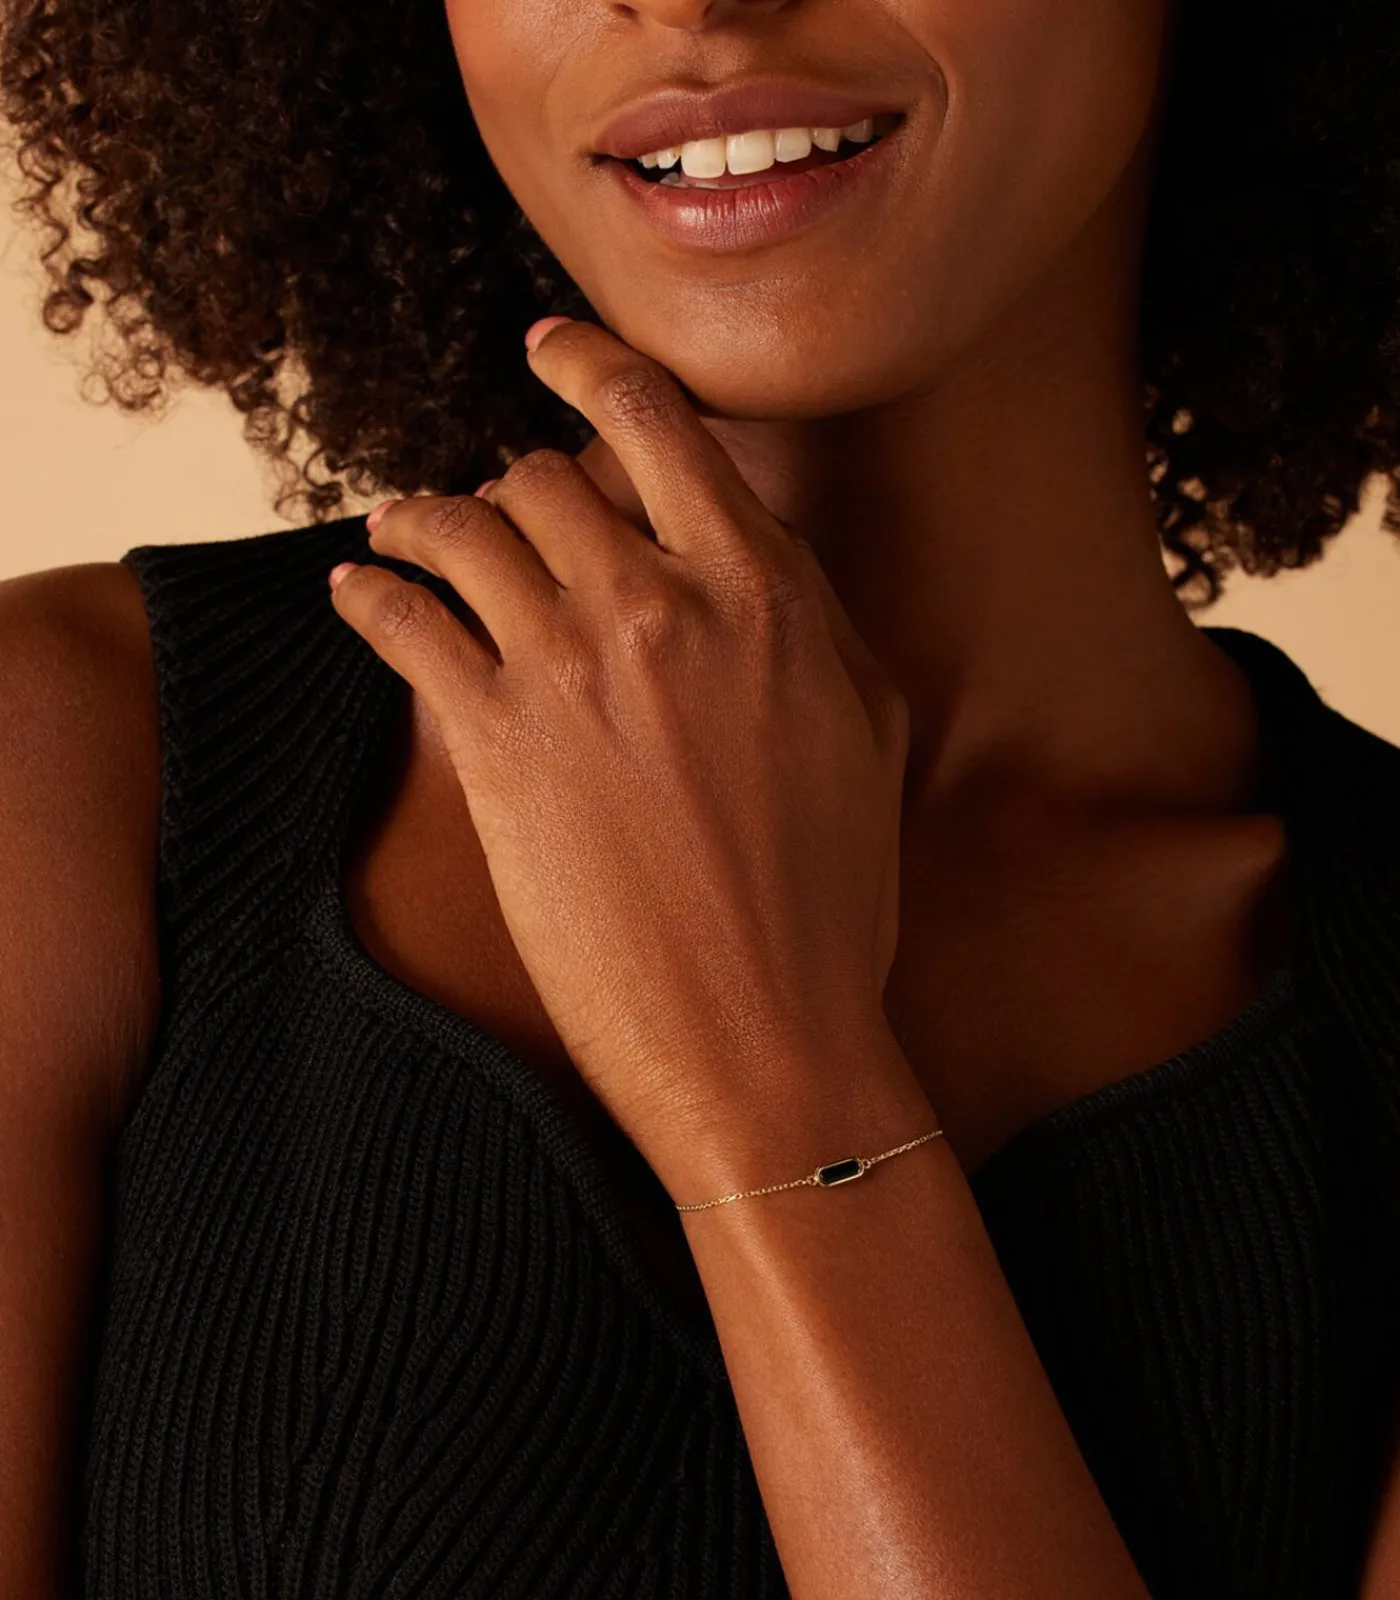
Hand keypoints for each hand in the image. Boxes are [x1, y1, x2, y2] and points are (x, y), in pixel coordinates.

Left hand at [330, 318, 909, 1164]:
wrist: (765, 1033)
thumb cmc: (832, 898)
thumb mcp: (869, 730)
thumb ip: (808, 616)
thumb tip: (750, 549)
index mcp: (762, 591)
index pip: (658, 427)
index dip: (591, 368)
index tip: (550, 348)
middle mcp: (661, 604)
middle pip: (544, 476)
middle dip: (512, 482)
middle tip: (488, 506)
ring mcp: (571, 669)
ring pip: (462, 527)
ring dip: (420, 518)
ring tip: (396, 528)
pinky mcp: (496, 743)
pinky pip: (401, 619)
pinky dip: (368, 591)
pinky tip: (356, 589)